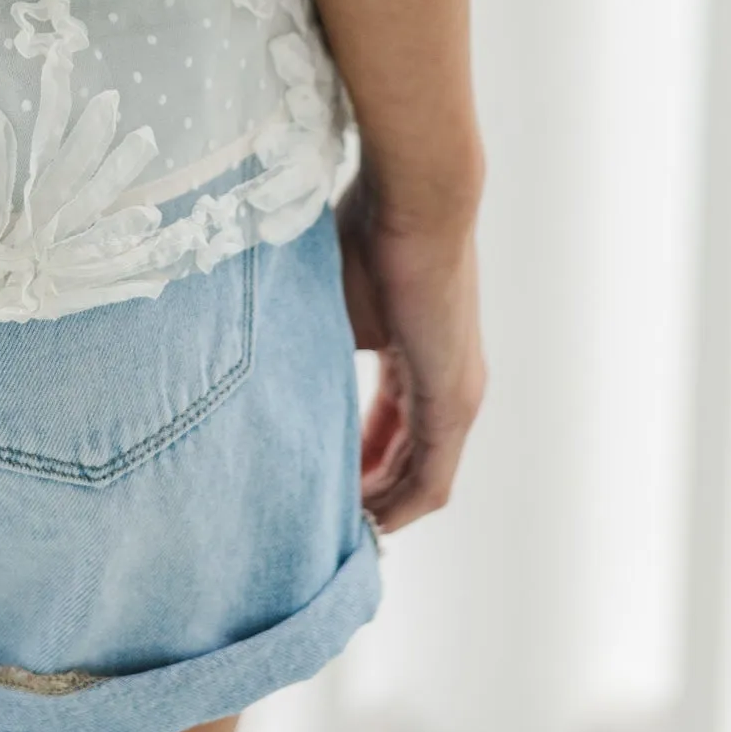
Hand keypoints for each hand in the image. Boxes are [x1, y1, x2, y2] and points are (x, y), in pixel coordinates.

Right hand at [335, 168, 485, 529]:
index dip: (355, 464)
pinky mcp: (454, 401)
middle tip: (320, 521)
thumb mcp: (335, 308)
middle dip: (366, 496)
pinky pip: (430, 477)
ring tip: (334, 531)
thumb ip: (319, 351)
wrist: (412, 200)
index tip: (315, 484)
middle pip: (408, 466)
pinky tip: (362, 521)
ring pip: (422, 481)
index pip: (390, 432)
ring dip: (382, 509)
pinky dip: (398, 504)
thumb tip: (273, 376)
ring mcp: (457, 396)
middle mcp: (449, 387)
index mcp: (418, 361)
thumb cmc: (368, 236)